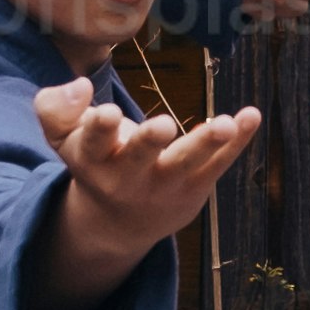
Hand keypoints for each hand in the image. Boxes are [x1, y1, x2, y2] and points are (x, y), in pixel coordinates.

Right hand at [26, 82, 262, 309]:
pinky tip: (252, 115)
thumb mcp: (62, 137)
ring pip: (186, 163)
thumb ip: (56, 108)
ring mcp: (165, 183)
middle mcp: (128, 175)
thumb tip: (81, 87)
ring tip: (224, 124)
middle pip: (139, 157)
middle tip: (163, 126)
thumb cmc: (94, 161)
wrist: (118, 222)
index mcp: (93, 159)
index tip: (106, 113)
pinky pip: (219, 164)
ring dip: (206, 143)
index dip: (98, 128)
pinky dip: (238, 141)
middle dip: (149, 141)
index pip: (93, 143)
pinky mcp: (195, 187)